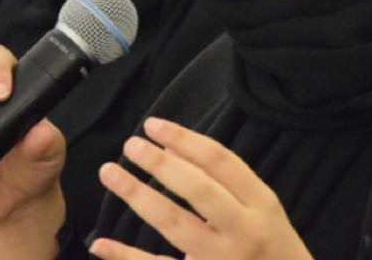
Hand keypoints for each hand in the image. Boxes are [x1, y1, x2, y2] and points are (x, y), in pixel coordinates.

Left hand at [88, 118, 312, 259]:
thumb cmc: (270, 247)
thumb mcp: (263, 211)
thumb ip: (228, 182)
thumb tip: (171, 147)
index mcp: (262, 205)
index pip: (220, 162)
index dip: (184, 139)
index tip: (152, 125)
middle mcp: (243, 232)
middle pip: (198, 189)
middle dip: (160, 163)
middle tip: (131, 144)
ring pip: (175, 224)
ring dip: (138, 195)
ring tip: (110, 172)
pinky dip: (126, 257)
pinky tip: (100, 243)